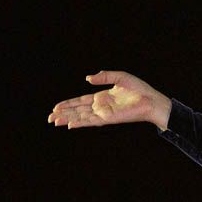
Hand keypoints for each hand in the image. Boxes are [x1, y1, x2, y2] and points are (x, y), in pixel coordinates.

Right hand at [48, 71, 171, 132]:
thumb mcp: (119, 77)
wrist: (151, 100)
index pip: (80, 101)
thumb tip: (87, 78)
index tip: (56, 107)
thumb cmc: (139, 89)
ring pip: (81, 117)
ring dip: (67, 119)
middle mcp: (100, 107)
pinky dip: (80, 123)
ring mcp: (103, 114)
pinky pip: (91, 121)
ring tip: (54, 121)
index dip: (68, 104)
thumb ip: (103, 76)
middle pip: (77, 110)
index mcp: (101, 97)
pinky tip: (70, 125)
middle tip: (50, 117)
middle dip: (63, 113)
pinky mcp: (109, 119)